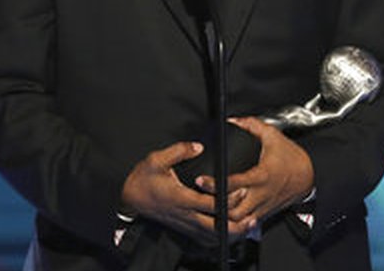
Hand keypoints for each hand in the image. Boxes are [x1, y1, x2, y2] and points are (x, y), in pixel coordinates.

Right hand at [121, 141, 252, 245]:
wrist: (130, 199)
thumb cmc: (143, 180)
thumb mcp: (156, 160)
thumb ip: (179, 151)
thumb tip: (198, 147)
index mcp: (182, 198)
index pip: (211, 203)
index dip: (229, 199)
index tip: (242, 190)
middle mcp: (186, 214)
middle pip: (216, 226)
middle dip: (236, 224)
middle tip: (252, 216)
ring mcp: (186, 223)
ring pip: (212, 235)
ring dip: (231, 232)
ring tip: (247, 224)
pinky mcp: (185, 227)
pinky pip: (205, 237)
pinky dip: (220, 236)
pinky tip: (230, 230)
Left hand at [198, 117, 314, 229]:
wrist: (310, 176)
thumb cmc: (292, 158)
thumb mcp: (273, 136)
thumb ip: (252, 125)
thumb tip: (234, 120)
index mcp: (262, 175)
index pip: (234, 184)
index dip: (215, 184)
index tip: (201, 180)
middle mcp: (261, 194)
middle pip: (233, 209)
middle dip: (216, 205)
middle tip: (200, 197)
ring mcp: (263, 206)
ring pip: (239, 221)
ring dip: (224, 216)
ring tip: (210, 206)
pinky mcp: (265, 213)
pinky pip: (247, 224)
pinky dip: (235, 222)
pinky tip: (225, 215)